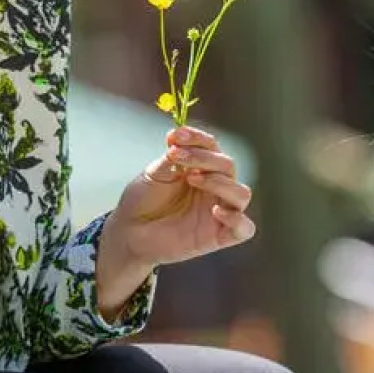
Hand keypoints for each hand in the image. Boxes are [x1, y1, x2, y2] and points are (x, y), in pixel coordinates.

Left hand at [106, 126, 255, 268]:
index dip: (197, 138)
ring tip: (192, 179)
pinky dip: (236, 219)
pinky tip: (216, 212)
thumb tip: (178, 135)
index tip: (176, 136)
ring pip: (241, 194)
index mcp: (202, 169)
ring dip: (220, 182)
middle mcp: (214, 189)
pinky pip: (245, 229)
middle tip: (176, 156)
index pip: (212, 147)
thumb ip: (172, 157)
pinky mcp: (219, 237)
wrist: (128, 232)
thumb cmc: (142, 201)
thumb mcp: (154, 174)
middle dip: (203, 157)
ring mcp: (219, 212)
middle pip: (228, 166)